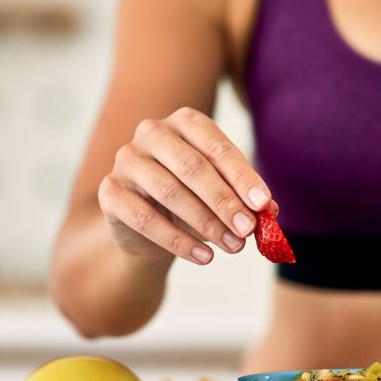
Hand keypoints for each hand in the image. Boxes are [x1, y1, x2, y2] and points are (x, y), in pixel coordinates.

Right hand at [97, 107, 275, 264]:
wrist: (144, 229)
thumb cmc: (190, 202)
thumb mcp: (220, 197)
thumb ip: (244, 200)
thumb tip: (270, 212)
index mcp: (184, 123)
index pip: (216, 146)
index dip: (242, 176)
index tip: (263, 205)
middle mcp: (152, 133)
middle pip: (192, 166)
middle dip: (224, 201)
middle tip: (247, 230)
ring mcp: (127, 160)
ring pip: (169, 191)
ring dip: (205, 223)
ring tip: (232, 247)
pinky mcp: (109, 192)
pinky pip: (144, 218)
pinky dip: (177, 241)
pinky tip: (203, 257)